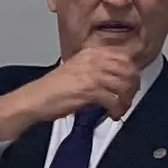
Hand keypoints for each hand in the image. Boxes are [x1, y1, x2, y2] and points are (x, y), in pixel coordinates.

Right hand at [0, 41, 143, 141]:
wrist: (35, 99)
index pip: (124, 57)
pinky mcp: (89, 90)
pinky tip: (112, 114)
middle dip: (132, 87)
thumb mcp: (78, 69)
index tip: (130, 84)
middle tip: (127, 99)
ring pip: (124, 85)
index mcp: (91, 53)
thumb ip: (97, 69)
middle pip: (128, 70)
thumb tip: (119, 77)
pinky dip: (117, 109)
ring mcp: (91, 74)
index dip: (132, 72)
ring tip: (119, 109)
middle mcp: (93, 60)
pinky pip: (113, 99)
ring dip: (125, 100)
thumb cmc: (53, 88)